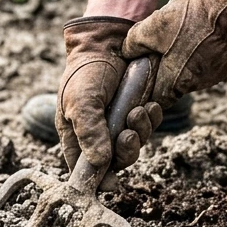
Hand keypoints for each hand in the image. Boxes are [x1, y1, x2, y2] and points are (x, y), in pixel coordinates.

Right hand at [55, 17, 162, 174]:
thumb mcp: (81, 100)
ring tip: (138, 111)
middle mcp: (98, 135)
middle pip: (114, 163)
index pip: (83, 170)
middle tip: (128, 134)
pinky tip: (149, 105)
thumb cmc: (86, 73)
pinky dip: (151, 120)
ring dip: (139, 133)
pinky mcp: (138, 114)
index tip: (112, 183)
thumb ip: (88, 131)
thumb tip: (100, 163)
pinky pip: (148, 128)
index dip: (96, 180)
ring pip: (133, 147)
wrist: (109, 44)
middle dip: (124, 152)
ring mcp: (119, 125)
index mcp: (76, 136)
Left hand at [123, 0, 226, 107]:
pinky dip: (196, 56)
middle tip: (156, 54)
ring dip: (180, 63)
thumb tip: (126, 53)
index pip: (155, 100)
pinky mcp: (223, 65)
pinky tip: (195, 37)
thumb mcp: (154, 26)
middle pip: (171, 87)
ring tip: (176, 40)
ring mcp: (212, 76)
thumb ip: (134, 44)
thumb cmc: (192, 17)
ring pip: (188, 76)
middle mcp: (195, 85)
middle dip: (162, 74)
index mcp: (176, 82)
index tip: (140, 79)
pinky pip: (203, 66)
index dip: (146, 91)